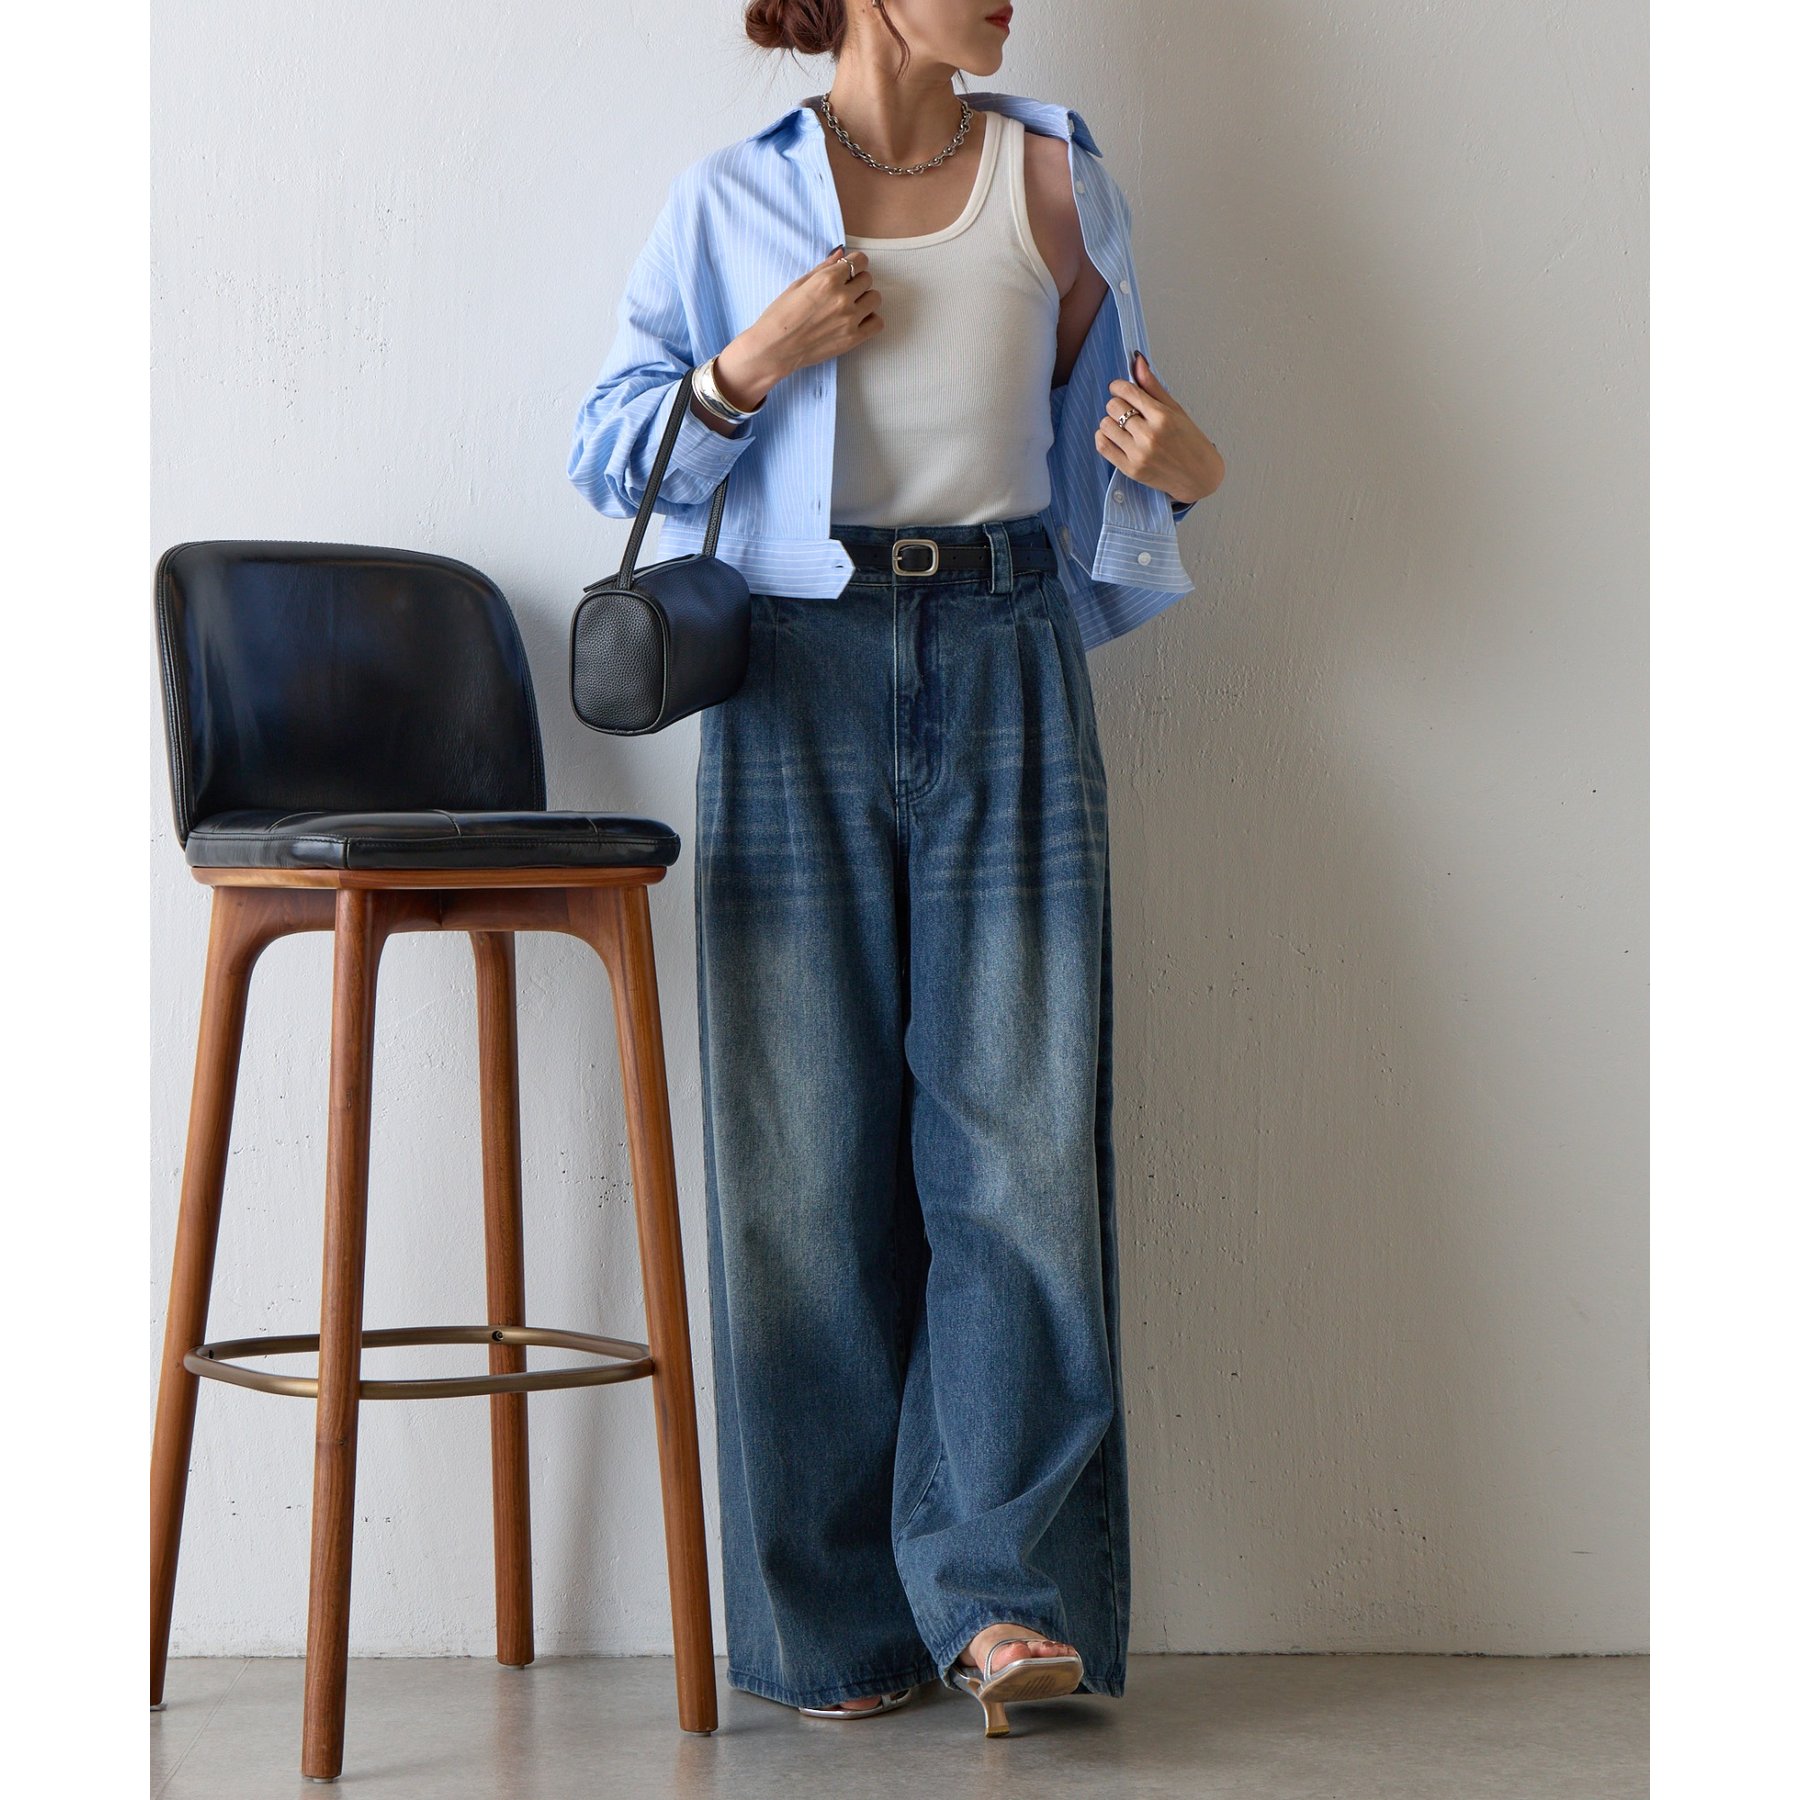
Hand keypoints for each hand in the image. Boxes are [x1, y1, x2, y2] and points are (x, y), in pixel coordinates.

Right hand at [714, 246, 883, 409]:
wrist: (774, 348)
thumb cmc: (780, 315)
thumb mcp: (798, 284)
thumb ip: (824, 268)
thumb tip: (841, 254)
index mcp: (828, 280)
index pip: (859, 261)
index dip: (854, 264)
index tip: (850, 270)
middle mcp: (842, 298)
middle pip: (867, 279)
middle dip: (857, 282)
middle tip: (845, 291)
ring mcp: (849, 319)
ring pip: (875, 299)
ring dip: (865, 299)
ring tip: (851, 306)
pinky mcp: (853, 339)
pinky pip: (877, 323)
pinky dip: (871, 320)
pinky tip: (858, 320)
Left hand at [1097, 351, 1223, 505]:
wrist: (1198, 476)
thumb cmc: (1190, 441)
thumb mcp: (1175, 409)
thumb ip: (1153, 386)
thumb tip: (1137, 361)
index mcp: (1162, 417)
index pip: (1127, 391)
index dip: (1118, 386)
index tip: (1119, 388)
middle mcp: (1149, 435)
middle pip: (1113, 407)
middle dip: (1117, 405)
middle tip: (1126, 410)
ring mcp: (1138, 454)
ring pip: (1105, 425)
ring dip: (1111, 422)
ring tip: (1123, 426)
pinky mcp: (1130, 469)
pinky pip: (1102, 446)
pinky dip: (1103, 438)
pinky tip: (1115, 437)